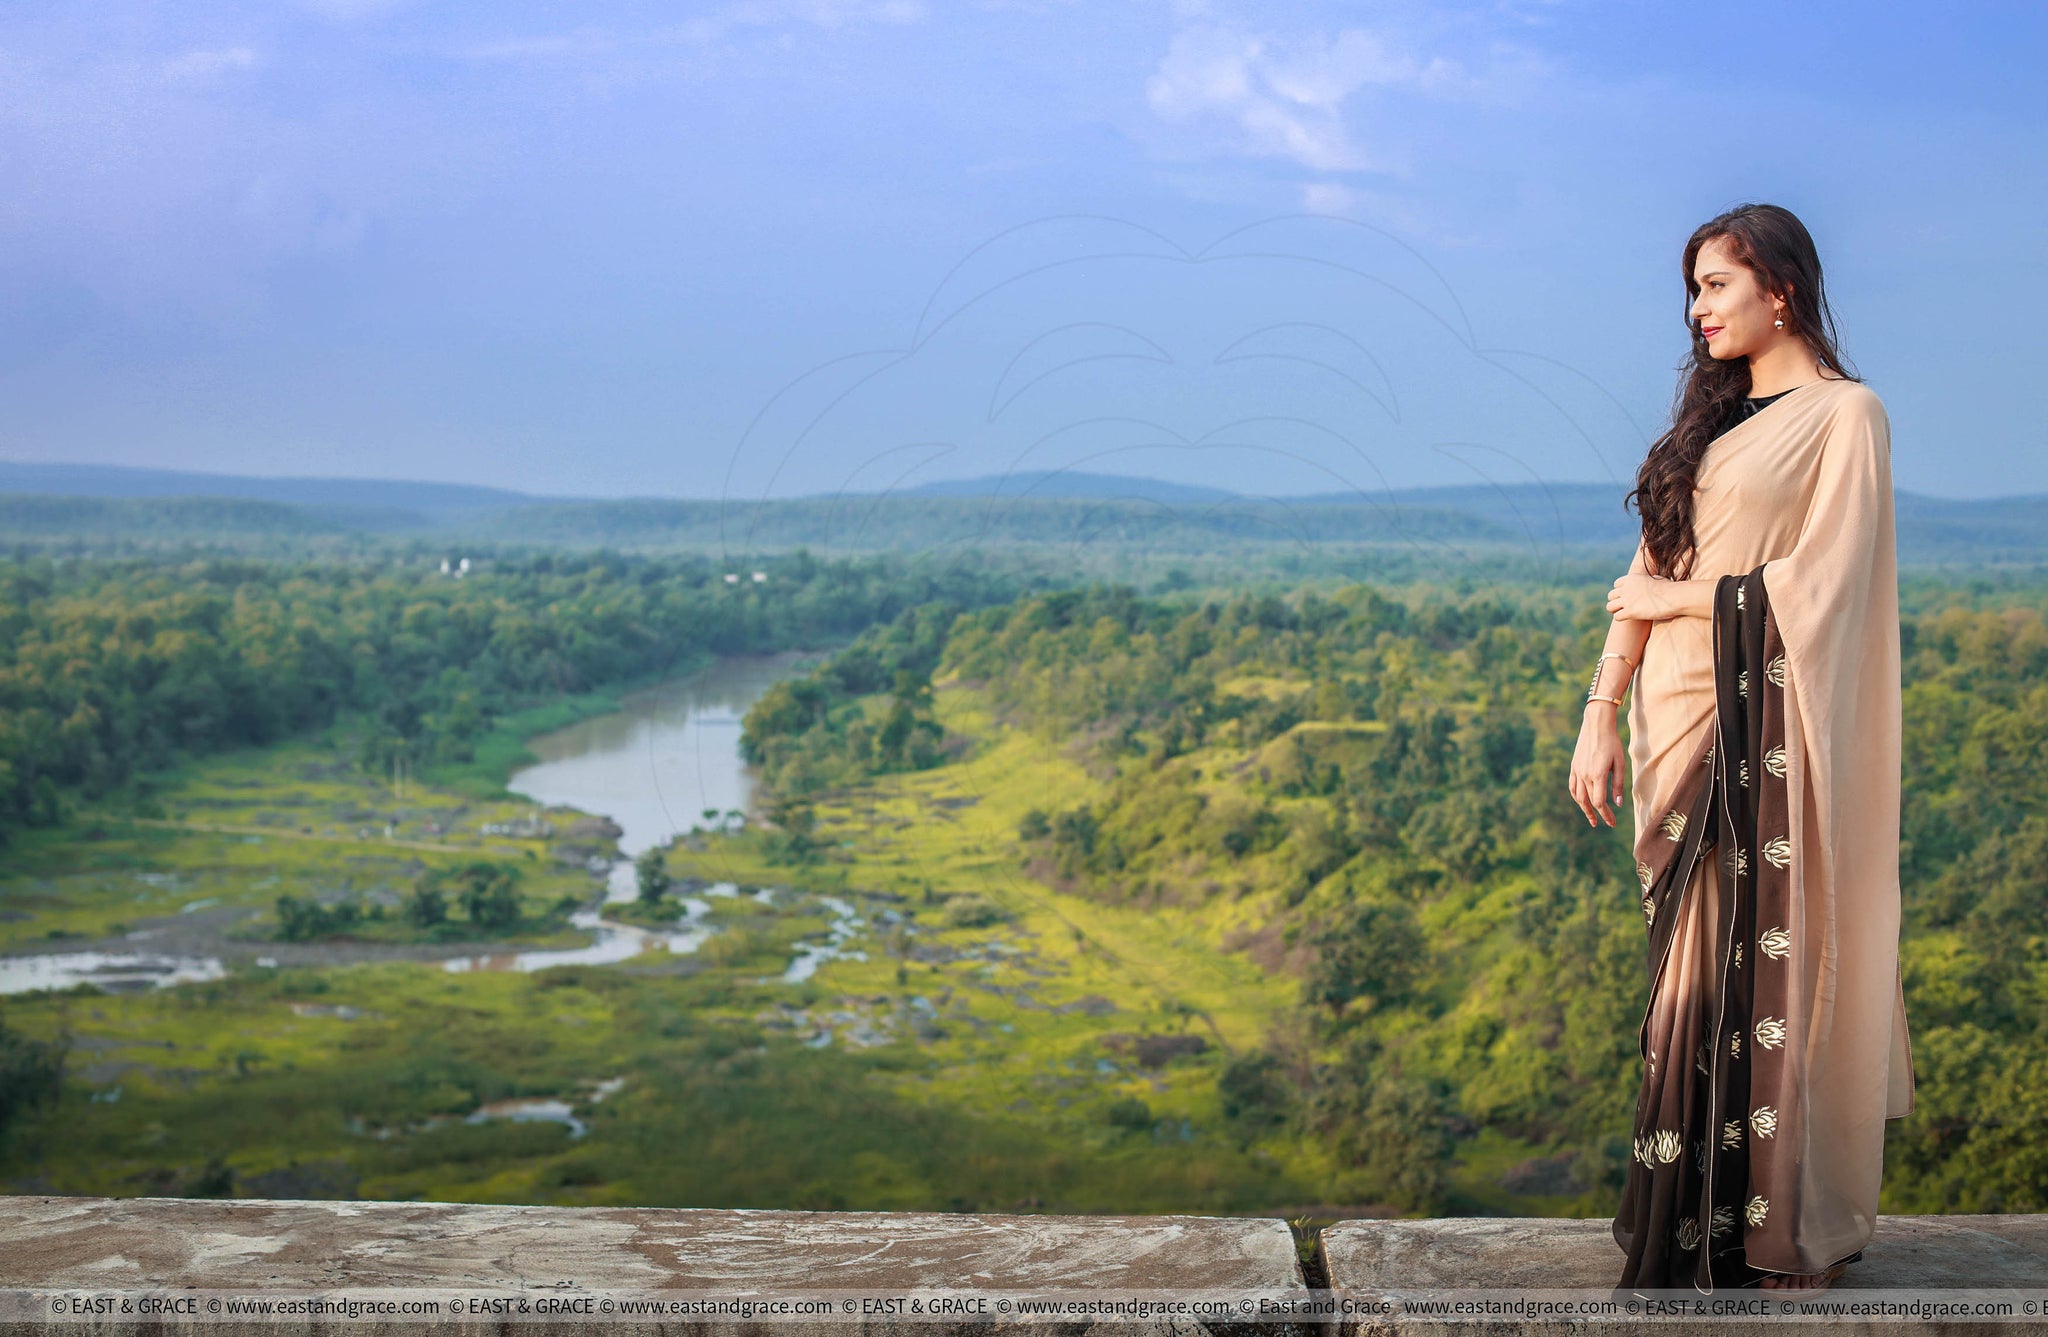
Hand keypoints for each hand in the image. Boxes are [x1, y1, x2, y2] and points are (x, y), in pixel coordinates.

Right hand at [1569, 712, 1627, 827]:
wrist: (1596, 725)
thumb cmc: (1612, 743)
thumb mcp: (1620, 763)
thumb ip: (1618, 785)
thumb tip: (1618, 804)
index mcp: (1597, 775)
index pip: (1600, 802)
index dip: (1606, 815)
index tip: (1612, 823)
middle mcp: (1585, 775)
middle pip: (1589, 801)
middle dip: (1597, 815)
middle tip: (1605, 823)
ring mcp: (1577, 771)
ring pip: (1578, 796)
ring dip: (1584, 809)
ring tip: (1591, 818)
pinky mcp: (1574, 766)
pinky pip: (1572, 786)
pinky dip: (1576, 796)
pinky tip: (1581, 801)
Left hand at [1606, 572, 1687, 621]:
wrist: (1674, 597)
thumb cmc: (1670, 588)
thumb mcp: (1658, 578)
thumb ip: (1650, 579)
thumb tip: (1654, 578)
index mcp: (1632, 578)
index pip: (1616, 584)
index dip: (1621, 591)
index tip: (1627, 597)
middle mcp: (1626, 588)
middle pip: (1610, 596)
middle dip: (1616, 601)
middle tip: (1624, 607)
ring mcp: (1627, 600)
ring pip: (1610, 607)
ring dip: (1615, 611)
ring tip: (1624, 613)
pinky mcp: (1630, 611)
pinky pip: (1617, 617)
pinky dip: (1621, 618)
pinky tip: (1629, 618)